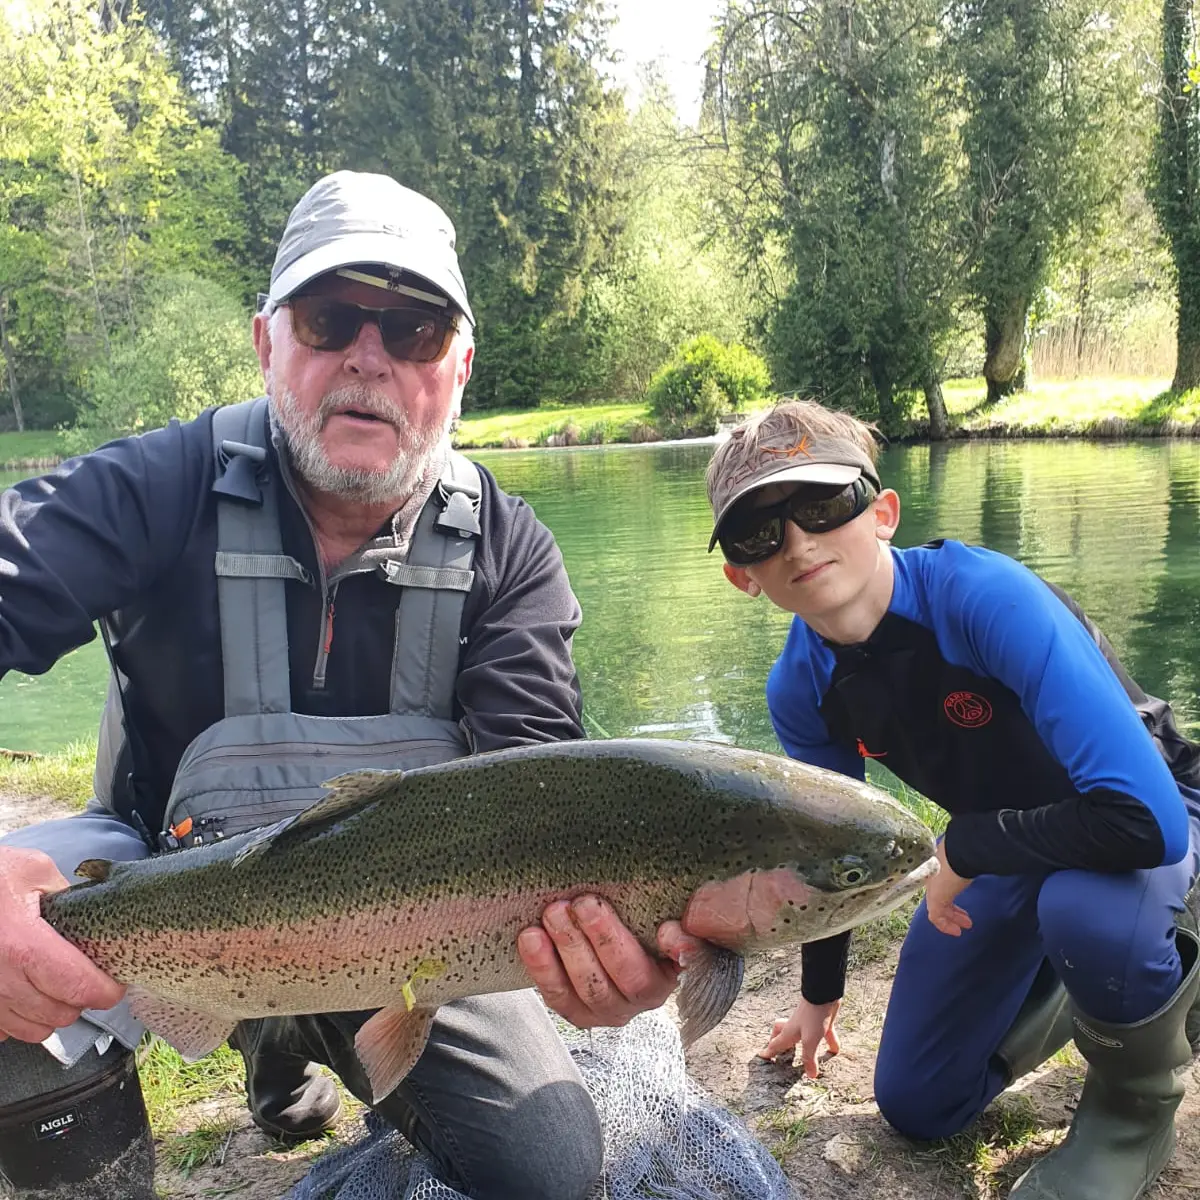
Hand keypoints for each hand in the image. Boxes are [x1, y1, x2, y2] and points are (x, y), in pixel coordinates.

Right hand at [0, 847, 125, 1042]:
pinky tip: (24, 995)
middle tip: (86, 981)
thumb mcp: (34, 870)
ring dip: (50, 1014)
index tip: (115, 986)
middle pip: (58, 1014)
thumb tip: (91, 915)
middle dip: (80, 1001)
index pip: (76, 985)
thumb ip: (68, 896)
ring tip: (57, 989)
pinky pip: (3, 1031)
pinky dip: (18, 1020)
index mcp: (22, 944)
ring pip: (31, 1030)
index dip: (104, 991)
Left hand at [518, 895, 703, 1028]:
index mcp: (676, 968)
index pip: (687, 962)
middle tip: (583, 903)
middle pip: (629, 977)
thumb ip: (677, 914)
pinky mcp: (578, 1011)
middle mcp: (647, 997)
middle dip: (603, 938)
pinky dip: (542, 966)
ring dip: (569, 948)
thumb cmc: (638, 916)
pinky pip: (558, 996)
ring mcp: (611, 1008)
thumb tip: (673, 929)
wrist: (597, 931)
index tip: (665, 929)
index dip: (679, 950)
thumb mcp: (662, 909)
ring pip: (590, 989)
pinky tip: (530, 937)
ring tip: (553, 914)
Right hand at [758, 998, 840, 1077]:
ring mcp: (808, 1024)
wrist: (823, 994)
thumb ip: (809, 1058)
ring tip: (807, 1054)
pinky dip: (828, 1041)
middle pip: (782, 1034)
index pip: (775, 1044)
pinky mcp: (820, 1021)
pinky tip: (834, 1050)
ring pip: (801, 1035)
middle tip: (779, 1050)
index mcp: (789, 1033)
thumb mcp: (809, 1040)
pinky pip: (823, 1034)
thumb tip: (810, 1075)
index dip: (769, 1051)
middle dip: (778, 1041)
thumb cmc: (812, 1016)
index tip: (762, 1056)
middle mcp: (796, 1028)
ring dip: (802, 1044)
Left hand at [925, 841, 972, 936]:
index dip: (950, 893)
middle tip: (965, 918)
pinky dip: (945, 926)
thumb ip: (973, 863)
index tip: (960, 901)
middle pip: (939, 895)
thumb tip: (988, 859)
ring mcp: (933, 888)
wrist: (960, 851)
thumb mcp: (969, 857)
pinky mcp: (935, 899)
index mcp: (940, 864)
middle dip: (952, 909)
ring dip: (951, 918)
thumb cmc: (968, 851)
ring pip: (938, 907)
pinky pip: (936, 917)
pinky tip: (956, 931)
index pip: (941, 882)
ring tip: (964, 926)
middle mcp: (934, 876)